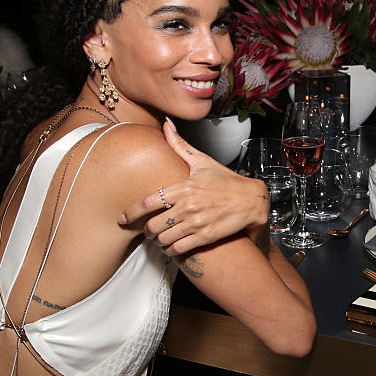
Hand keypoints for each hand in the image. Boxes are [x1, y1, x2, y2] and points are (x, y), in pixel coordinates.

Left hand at [119, 118, 269, 254]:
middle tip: (146, 230)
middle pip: (153, 225)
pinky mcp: (206, 236)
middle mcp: (188, 206)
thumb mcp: (203, 161)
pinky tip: (171, 248)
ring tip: (159, 239)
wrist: (252, 199)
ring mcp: (197, 222)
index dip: (131, 213)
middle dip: (146, 230)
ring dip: (158, 242)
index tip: (122, 219)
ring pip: (164, 239)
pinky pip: (179, 249)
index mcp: (183, 187)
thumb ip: (180, 145)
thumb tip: (165, 124)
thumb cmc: (226, 181)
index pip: (148, 202)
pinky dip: (171, 251)